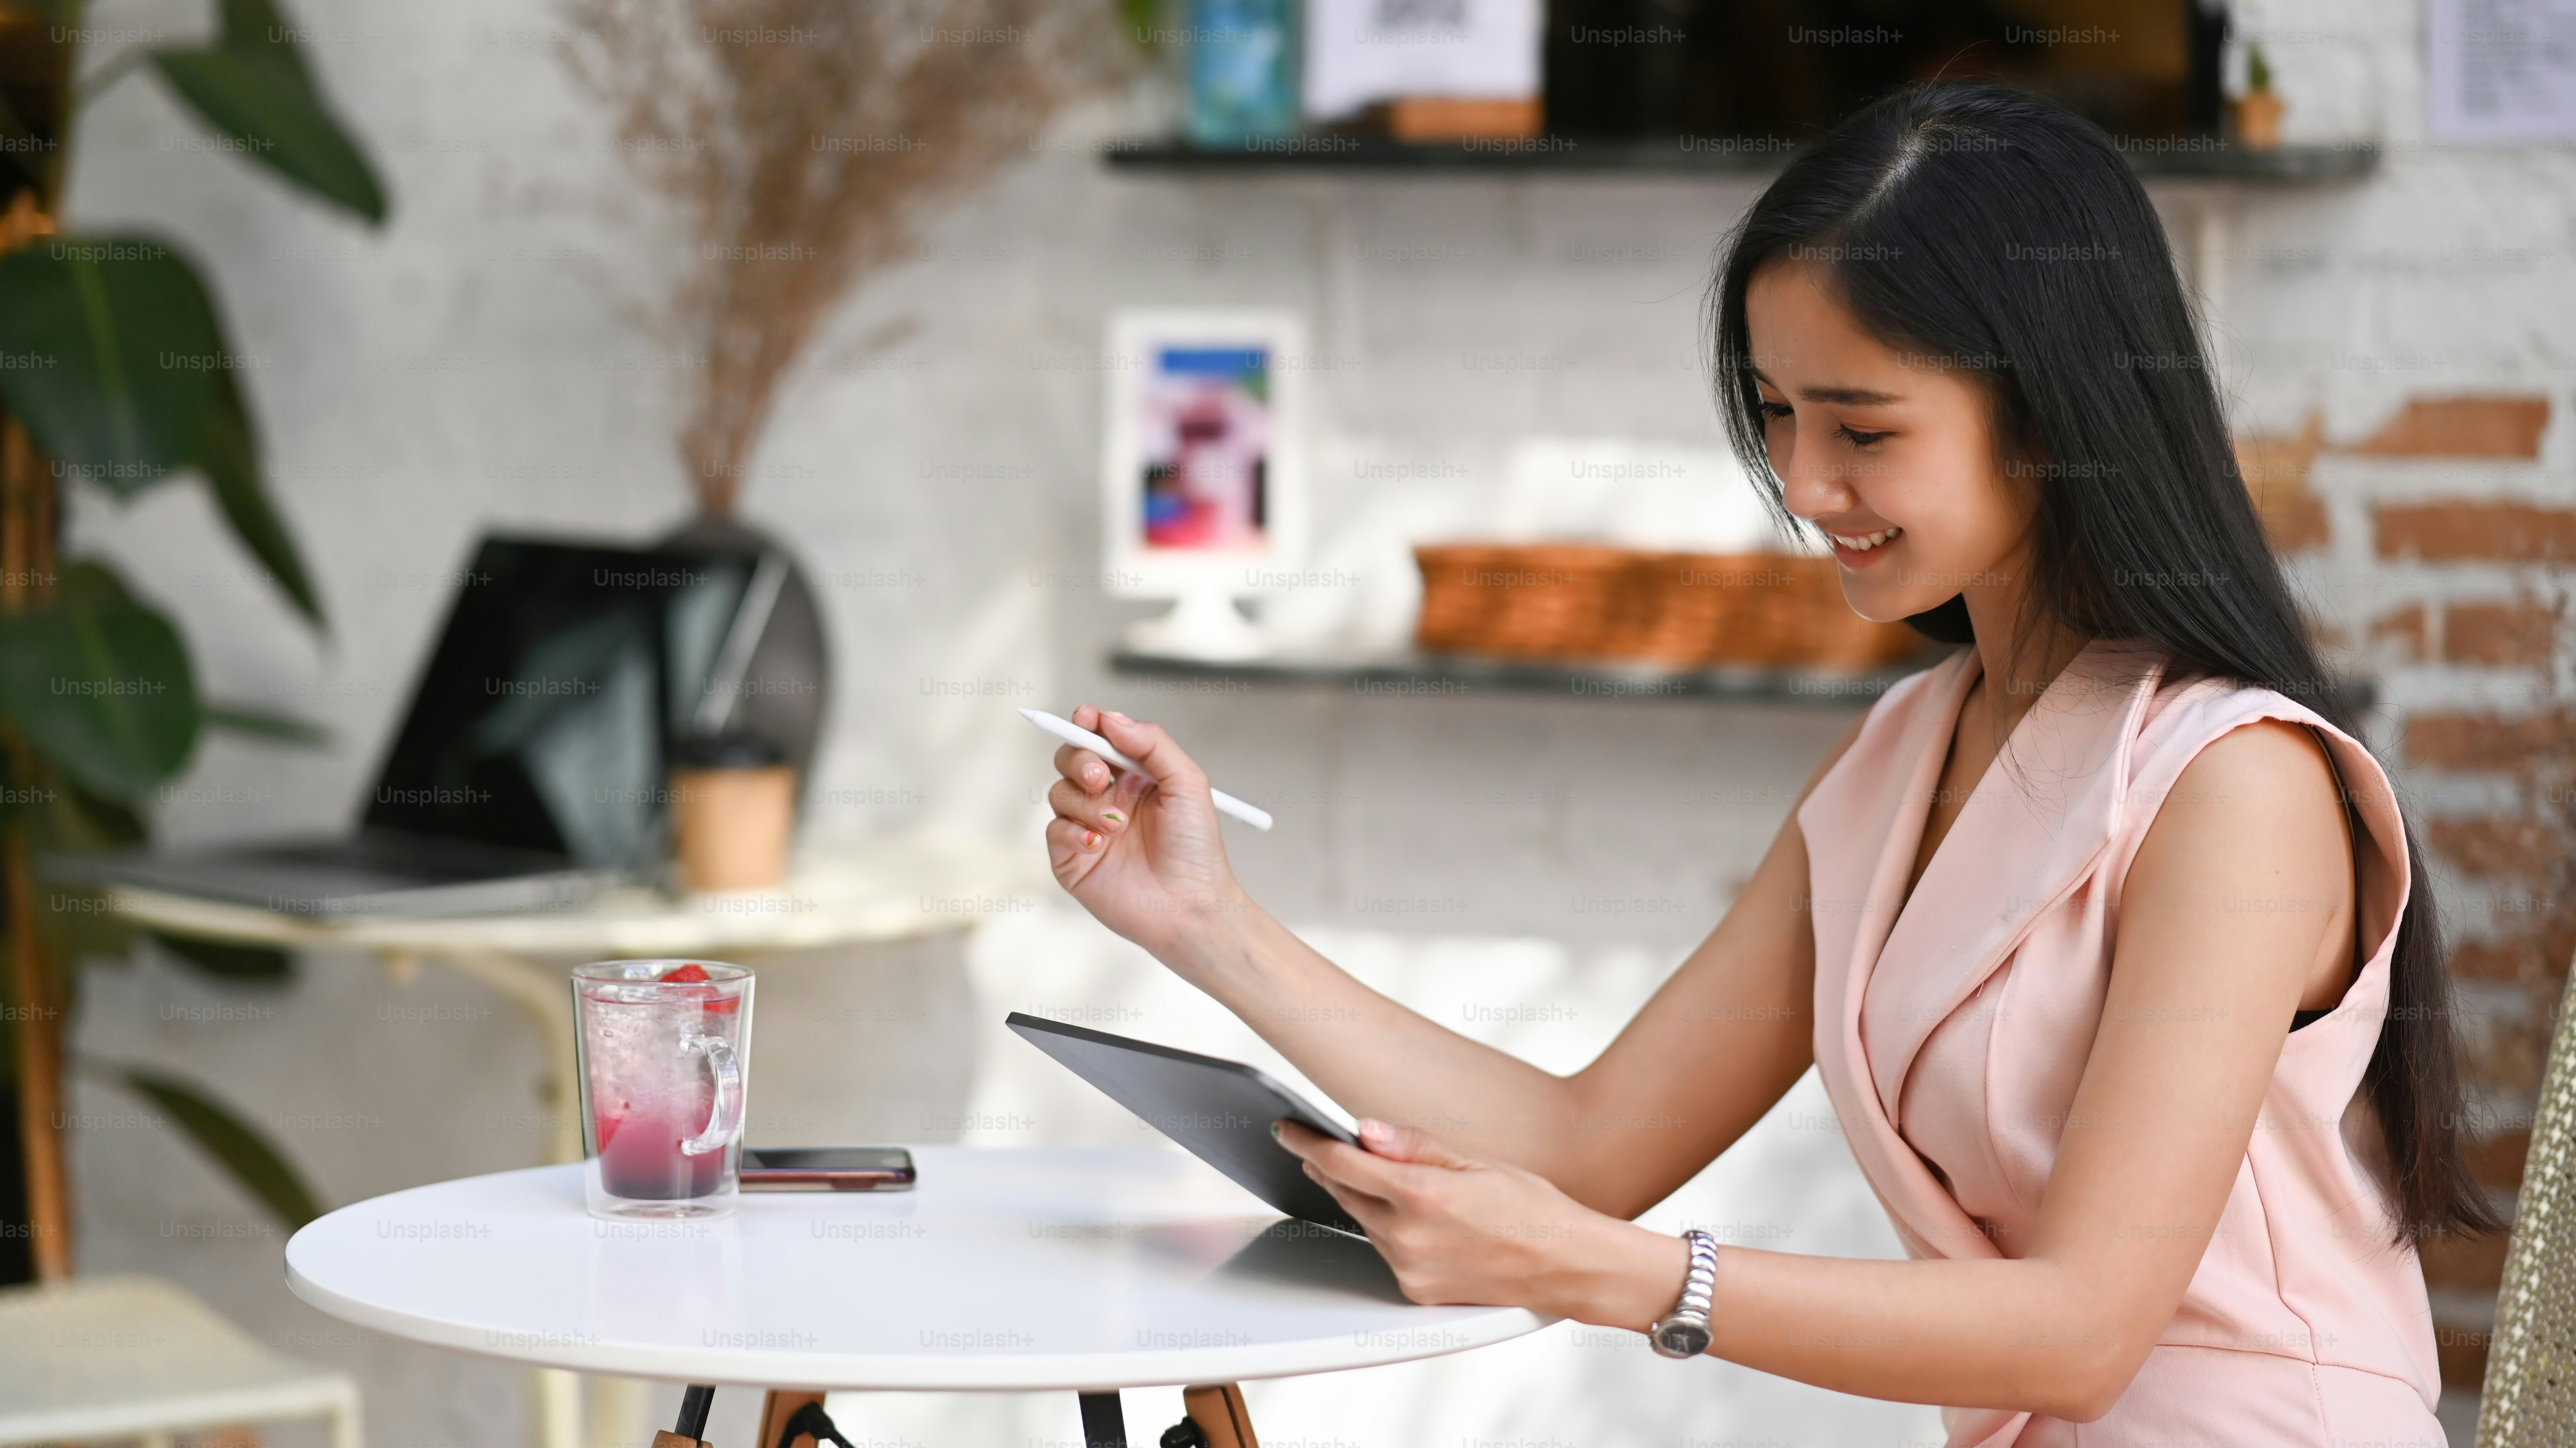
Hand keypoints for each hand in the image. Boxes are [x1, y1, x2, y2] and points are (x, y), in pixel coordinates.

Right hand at [1043, 705, 1251, 960]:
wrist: (1191, 907)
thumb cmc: (1196, 850)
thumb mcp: (1188, 783)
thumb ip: (1152, 743)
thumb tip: (1110, 719)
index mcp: (1135, 776)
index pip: (1099, 737)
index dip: (1087, 722)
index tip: (1086, 718)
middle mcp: (1108, 798)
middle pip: (1070, 758)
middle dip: (1080, 760)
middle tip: (1101, 779)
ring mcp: (1087, 827)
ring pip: (1060, 792)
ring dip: (1087, 804)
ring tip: (1117, 826)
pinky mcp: (1072, 859)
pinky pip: (1054, 830)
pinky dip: (1073, 832)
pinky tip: (1098, 844)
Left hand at [1274, 1118, 1687, 1329]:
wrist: (1567, 1266)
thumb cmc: (1530, 1206)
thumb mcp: (1476, 1161)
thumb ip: (1414, 1146)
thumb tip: (1364, 1130)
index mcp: (1422, 1196)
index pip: (1341, 1162)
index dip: (1306, 1141)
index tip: (1284, 1127)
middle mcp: (1407, 1238)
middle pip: (1343, 1192)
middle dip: (1326, 1165)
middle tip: (1312, 1142)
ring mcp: (1409, 1270)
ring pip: (1363, 1221)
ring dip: (1358, 1196)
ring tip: (1366, 1172)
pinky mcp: (1416, 1292)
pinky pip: (1384, 1250)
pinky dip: (1384, 1227)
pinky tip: (1403, 1213)